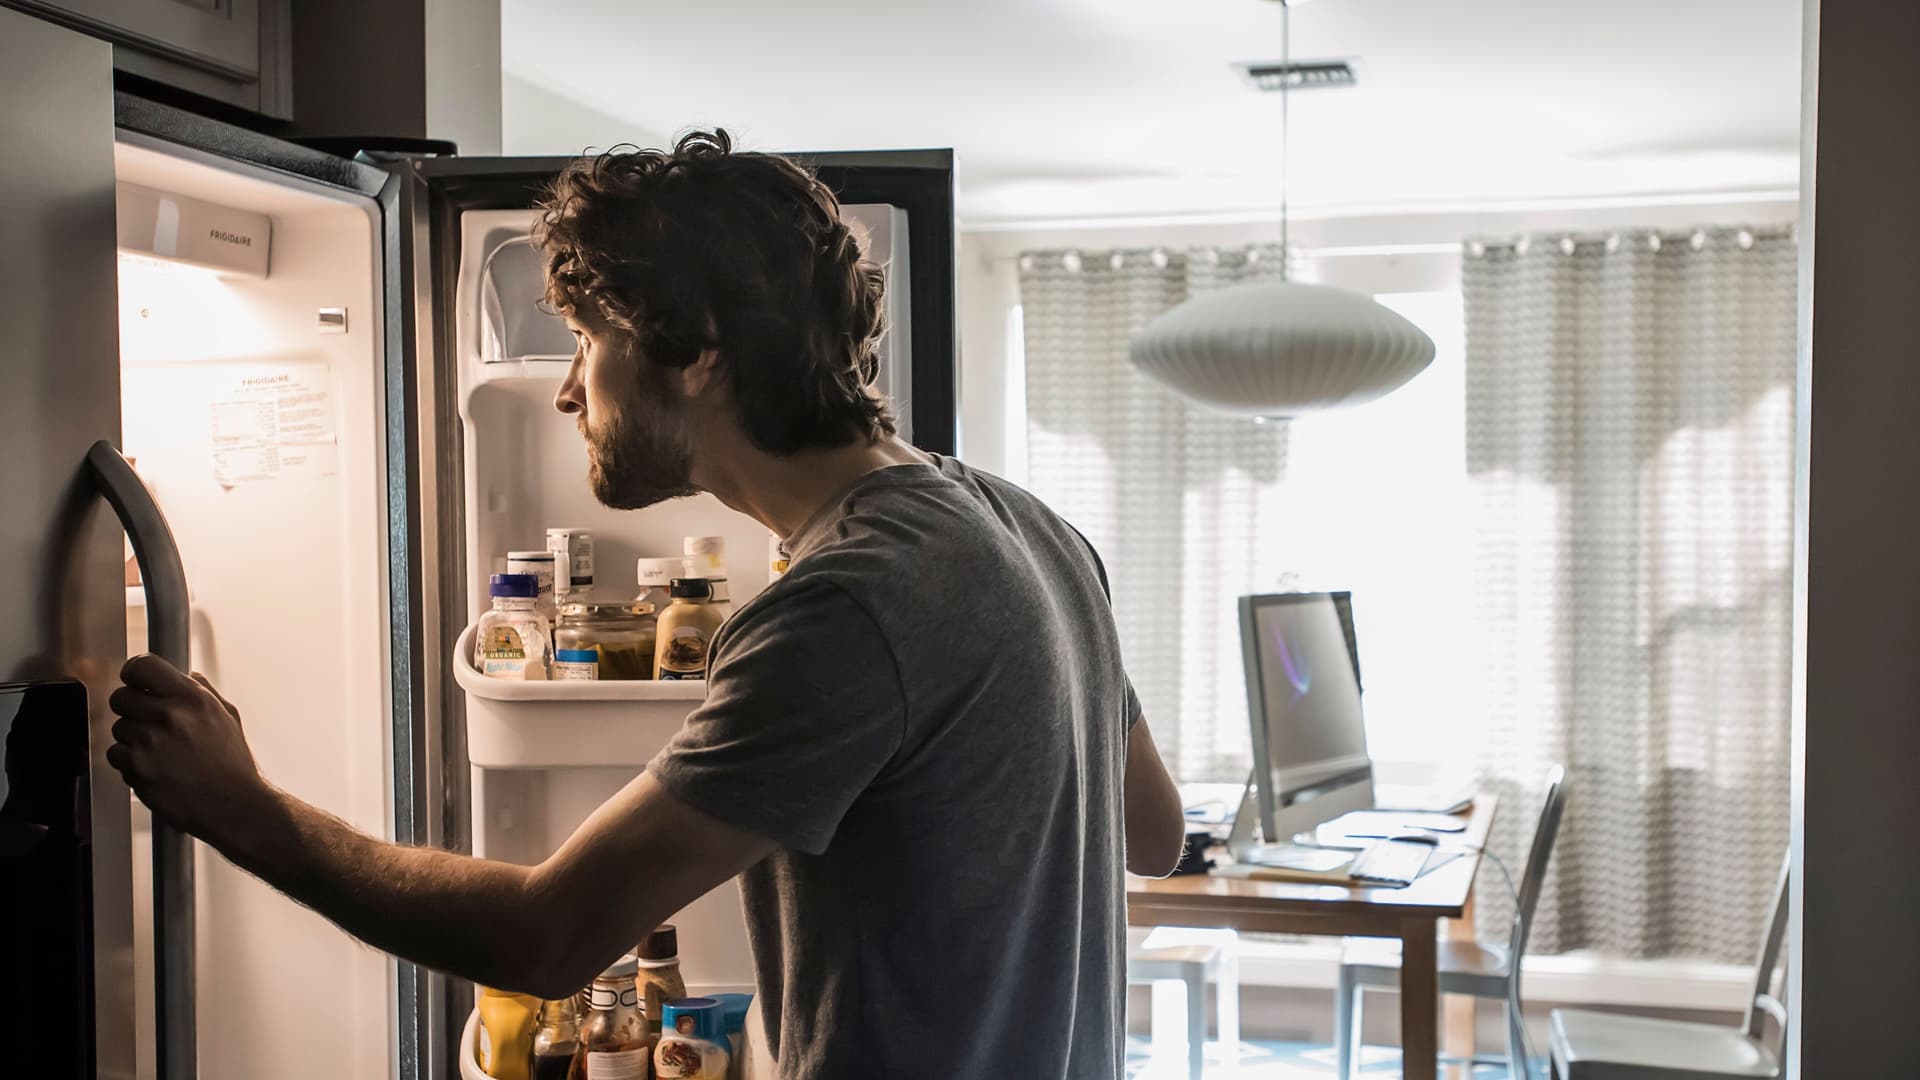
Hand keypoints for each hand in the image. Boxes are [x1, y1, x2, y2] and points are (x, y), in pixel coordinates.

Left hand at [107, 655, 271, 844]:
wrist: (232, 805)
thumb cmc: (233, 765)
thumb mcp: (228, 718)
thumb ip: (204, 692)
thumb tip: (189, 675)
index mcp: (192, 698)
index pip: (142, 666)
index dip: (134, 672)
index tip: (135, 681)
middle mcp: (169, 715)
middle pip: (121, 697)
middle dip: (132, 708)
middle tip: (149, 723)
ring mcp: (149, 742)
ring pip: (118, 728)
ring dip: (132, 738)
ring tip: (160, 751)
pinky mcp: (136, 768)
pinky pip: (116, 755)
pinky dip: (129, 762)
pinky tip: (154, 767)